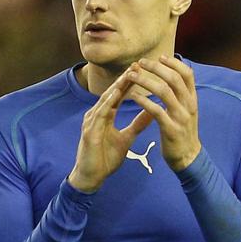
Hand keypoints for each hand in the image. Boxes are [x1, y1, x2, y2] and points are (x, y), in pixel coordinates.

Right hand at [67, 65, 154, 192]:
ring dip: (116, 87)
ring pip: (105, 100)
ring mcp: (91, 122)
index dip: (129, 83)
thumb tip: (152, 111)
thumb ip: (137, 125)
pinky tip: (115, 94)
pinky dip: (107, 103)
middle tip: (137, 64)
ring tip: (128, 75)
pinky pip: (99, 114)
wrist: (91, 177)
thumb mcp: (126, 139)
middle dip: (123, 79)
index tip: (142, 71)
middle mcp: (95, 115)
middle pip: (111, 93)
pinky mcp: (88, 132)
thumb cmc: (105, 159)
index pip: (118, 95)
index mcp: (105, 116)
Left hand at [126, 55, 201, 171]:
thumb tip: (172, 77)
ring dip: (146, 81)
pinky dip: (144, 102)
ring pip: (164, 92)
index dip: (174, 63)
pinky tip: (133, 97)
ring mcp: (181, 117)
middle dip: (156, 68)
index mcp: (192, 99)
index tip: (159, 56)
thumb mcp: (186, 111)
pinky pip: (156, 111)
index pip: (187, 74)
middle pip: (174, 79)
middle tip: (140, 63)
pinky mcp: (171, 129)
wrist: (188, 158)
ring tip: (131, 76)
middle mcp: (189, 105)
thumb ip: (181, 95)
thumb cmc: (182, 132)